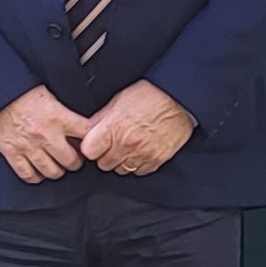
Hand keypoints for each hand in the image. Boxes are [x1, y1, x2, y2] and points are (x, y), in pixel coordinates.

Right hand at [0, 87, 89, 183]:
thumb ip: (64, 107)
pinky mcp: (11, 152)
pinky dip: (35, 176)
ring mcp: (28, 146)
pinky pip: (27, 174)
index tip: (92, 143)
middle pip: (71, 161)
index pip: (86, 135)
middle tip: (75, 158)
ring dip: (58, 170)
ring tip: (58, 165)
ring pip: (52, 172)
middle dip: (76, 161)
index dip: (92, 140)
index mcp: (58, 117)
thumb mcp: (49, 91)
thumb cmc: (19, 87)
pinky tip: (39, 171)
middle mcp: (46, 135)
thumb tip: (79, 113)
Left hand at [79, 80, 193, 176]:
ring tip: (127, 146)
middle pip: (103, 164)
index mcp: (114, 128)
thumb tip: (86, 129)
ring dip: (121, 161)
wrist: (179, 99)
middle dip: (105, 154)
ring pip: (120, 170)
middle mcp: (127, 144)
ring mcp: (143, 154)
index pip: (88, 152)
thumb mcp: (118, 100)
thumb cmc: (149, 95)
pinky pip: (139, 172)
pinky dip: (137, 164)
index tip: (94, 144)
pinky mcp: (157, 160)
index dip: (90, 148)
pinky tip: (140, 151)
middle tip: (113, 143)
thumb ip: (100, 118)